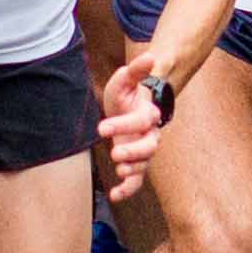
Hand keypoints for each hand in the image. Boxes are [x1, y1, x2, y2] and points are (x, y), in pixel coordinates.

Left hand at [95, 66, 164, 204]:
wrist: (130, 108)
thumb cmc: (127, 94)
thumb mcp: (126, 80)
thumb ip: (136, 71)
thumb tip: (150, 56)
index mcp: (148, 113)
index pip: (141, 121)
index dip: (123, 125)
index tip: (102, 127)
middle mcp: (149, 134)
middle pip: (149, 146)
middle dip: (133, 152)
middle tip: (114, 154)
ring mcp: (143, 151)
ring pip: (144, 164)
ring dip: (133, 170)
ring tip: (119, 171)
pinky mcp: (135, 164)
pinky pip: (136, 181)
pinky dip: (127, 190)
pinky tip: (114, 196)